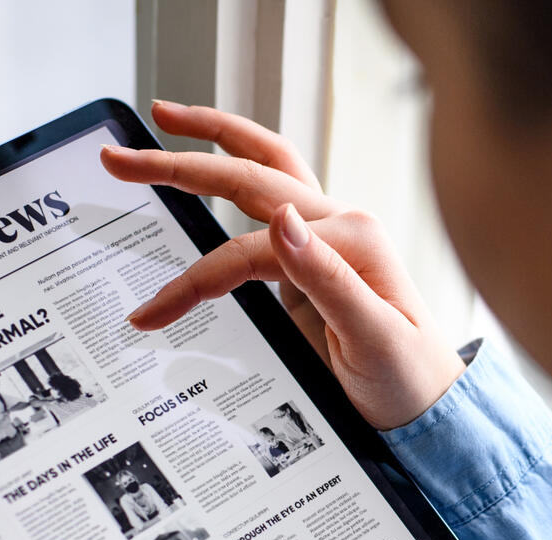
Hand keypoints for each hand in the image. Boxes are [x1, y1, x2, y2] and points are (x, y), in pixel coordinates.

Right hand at [102, 100, 465, 429]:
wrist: (429, 407)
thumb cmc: (408, 379)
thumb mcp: (373, 338)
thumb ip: (329, 278)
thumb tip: (284, 219)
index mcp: (351, 241)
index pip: (251, 248)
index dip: (197, 278)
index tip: (153, 312)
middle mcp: (338, 226)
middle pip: (250, 176)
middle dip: (181, 162)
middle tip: (122, 158)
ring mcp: (325, 238)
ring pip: (263, 169)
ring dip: (212, 141)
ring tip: (163, 119)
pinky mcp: (313, 258)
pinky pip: (265, 204)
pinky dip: (232, 175)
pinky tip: (205, 163)